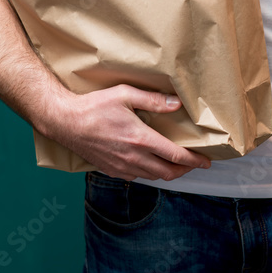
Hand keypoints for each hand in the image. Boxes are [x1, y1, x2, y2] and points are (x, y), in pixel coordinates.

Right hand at [38, 84, 211, 181]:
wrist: (65, 122)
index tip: (206, 161)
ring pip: (153, 177)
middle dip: (185, 170)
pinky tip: (150, 164)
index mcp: (141, 139)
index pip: (175, 156)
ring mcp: (122, 167)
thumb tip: (176, 104)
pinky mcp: (112, 170)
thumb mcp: (125, 95)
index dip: (194, 161)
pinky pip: (137, 177)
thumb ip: (153, 100)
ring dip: (168, 173)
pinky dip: (149, 173)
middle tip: (194, 164)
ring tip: (176, 164)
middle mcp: (133, 157)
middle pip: (168, 172)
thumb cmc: (94, 106)